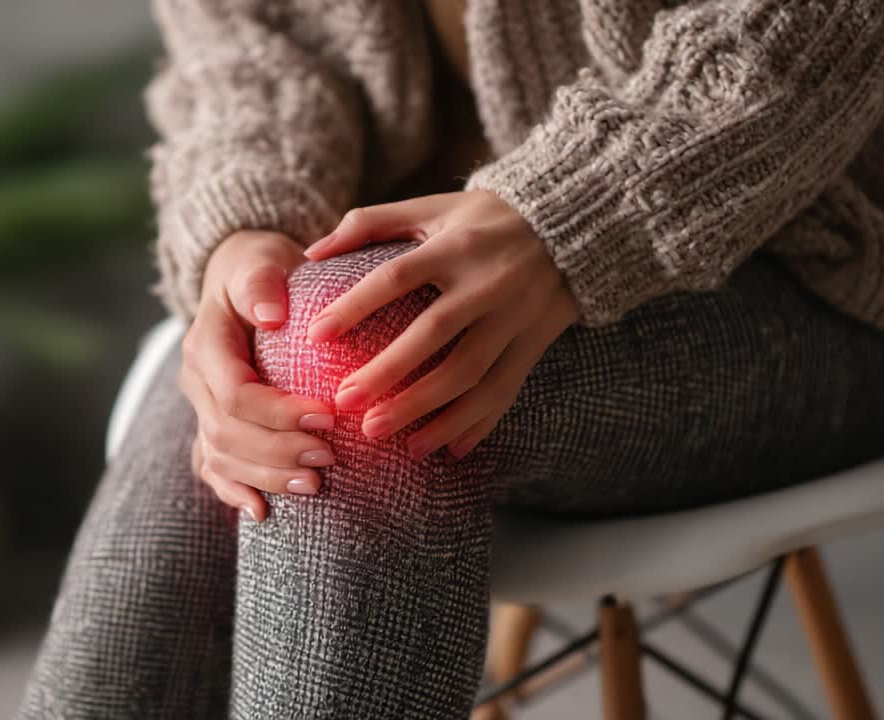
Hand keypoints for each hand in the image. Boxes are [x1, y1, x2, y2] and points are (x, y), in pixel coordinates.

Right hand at [179, 230, 337, 521]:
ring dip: (267, 477)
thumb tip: (271, 314)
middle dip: (279, 452)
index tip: (328, 417)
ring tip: (315, 486)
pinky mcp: (212, 426)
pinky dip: (233, 493)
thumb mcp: (262, 258)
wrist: (243, 279)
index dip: (279, 414)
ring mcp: (200, 409)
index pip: (235, 394)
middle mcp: (195, 382)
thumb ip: (261, 280)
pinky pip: (212, 469)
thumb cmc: (263, 268)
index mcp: (206, 344)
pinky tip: (262, 513)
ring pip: (220, 458)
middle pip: (228, 434)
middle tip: (330, 459)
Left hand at [303, 191, 579, 459]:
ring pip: (469, 374)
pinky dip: (475, 423)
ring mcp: (515, 318)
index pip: (397, 277)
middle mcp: (488, 283)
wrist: (572, 226)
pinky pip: (504, 392)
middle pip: (433, 335)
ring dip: (424, 410)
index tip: (314, 337)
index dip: (355, 306)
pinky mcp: (534, 344)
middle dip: (387, 373)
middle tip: (343, 403)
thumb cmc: (484, 218)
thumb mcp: (431, 207)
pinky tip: (445, 450)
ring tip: (380, 434)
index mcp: (455, 246)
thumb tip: (311, 253)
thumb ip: (370, 223)